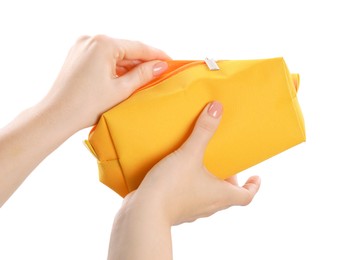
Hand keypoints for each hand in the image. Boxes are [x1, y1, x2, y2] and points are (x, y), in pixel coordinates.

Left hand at [44, 35, 169, 130]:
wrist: (57, 115)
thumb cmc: (87, 105)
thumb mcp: (121, 90)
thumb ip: (143, 74)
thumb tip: (160, 66)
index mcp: (103, 44)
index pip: (138, 47)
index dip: (156, 55)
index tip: (170, 61)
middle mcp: (91, 40)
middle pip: (126, 49)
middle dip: (142, 61)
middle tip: (160, 71)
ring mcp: (82, 46)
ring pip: (114, 54)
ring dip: (129, 65)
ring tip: (145, 77)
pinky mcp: (78, 55)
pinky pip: (103, 57)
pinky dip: (115, 67)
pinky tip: (125, 77)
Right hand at [125, 101, 260, 224]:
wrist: (144, 212)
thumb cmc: (172, 186)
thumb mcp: (190, 154)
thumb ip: (203, 131)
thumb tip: (217, 108)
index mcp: (220, 196)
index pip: (246, 196)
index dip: (253, 187)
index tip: (256, 177)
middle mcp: (209, 206)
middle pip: (227, 195)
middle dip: (228, 180)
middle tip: (225, 164)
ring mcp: (191, 211)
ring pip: (208, 198)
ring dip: (210, 183)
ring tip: (201, 166)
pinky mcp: (175, 211)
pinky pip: (190, 199)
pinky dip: (191, 187)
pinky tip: (178, 175)